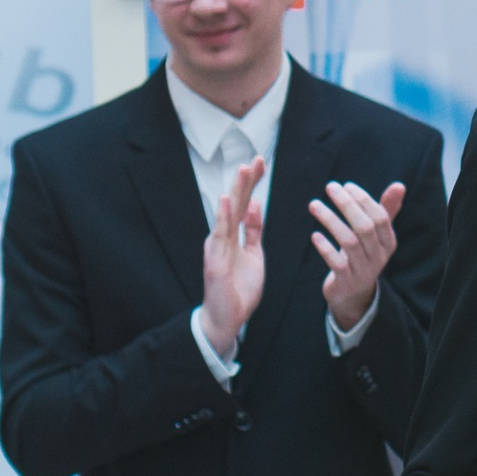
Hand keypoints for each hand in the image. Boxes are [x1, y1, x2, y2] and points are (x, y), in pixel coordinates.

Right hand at [199, 158, 266, 356]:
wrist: (227, 318)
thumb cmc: (239, 288)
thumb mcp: (254, 255)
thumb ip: (254, 231)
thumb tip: (256, 206)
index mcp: (234, 235)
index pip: (245, 202)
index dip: (252, 182)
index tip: (261, 161)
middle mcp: (223, 236)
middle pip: (237, 202)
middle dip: (247, 180)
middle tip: (256, 157)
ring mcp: (217, 246)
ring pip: (229, 212)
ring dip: (236, 190)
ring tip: (243, 168)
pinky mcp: (215, 259)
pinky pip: (220, 235)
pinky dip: (224, 216)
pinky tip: (227, 198)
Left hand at [310, 181, 405, 330]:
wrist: (354, 294)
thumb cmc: (363, 254)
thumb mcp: (376, 235)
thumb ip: (386, 210)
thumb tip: (399, 185)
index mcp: (388, 242)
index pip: (380, 217)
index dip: (364, 200)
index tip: (346, 185)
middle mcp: (378, 256)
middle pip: (365, 227)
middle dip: (346, 205)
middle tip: (330, 187)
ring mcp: (363, 270)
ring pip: (349, 242)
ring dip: (331, 220)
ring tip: (314, 205)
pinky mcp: (346, 282)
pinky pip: (337, 263)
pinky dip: (326, 248)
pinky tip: (315, 235)